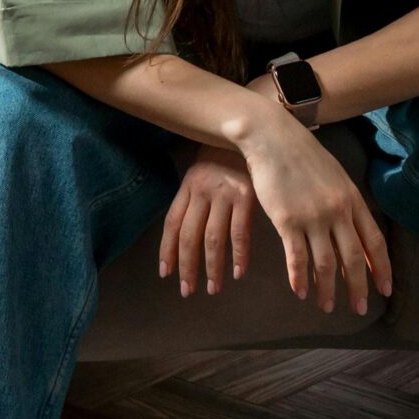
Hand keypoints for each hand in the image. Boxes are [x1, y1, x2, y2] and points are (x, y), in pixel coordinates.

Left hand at [160, 146, 255, 296]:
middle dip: (187, 267)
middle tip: (187, 291)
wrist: (252, 128)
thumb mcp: (202, 171)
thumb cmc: (226, 153)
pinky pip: (240, 232)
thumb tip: (183, 232)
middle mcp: (203, 190)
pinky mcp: (247, 195)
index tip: (166, 273)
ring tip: (213, 289)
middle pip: (190, 235)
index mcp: (188, 185)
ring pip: (213, 238)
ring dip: (212, 267)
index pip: (172, 223)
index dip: (168, 250)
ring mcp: (225, 193)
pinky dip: (239, 255)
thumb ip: (193, 197)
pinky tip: (238, 272)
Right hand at [233, 91, 392, 316]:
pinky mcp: (287, 220)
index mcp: (352, 199)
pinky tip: (300, 292)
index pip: (374, 242)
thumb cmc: (303, 156)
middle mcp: (337, 210)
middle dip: (358, 288)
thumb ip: (346, 204)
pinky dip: (300, 279)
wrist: (273, 138)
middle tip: (359, 309)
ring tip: (327, 306)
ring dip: (327, 289)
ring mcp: (313, 216)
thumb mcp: (335, 177)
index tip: (385, 290)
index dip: (381, 269)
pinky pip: (297, 258)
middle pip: (353, 258)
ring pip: (326, 264)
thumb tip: (357, 232)